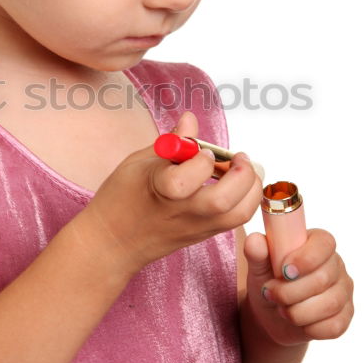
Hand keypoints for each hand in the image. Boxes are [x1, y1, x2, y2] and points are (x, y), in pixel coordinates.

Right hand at [82, 110, 260, 275]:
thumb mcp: (139, 162)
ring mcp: (195, 227)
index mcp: (159, 190)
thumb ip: (172, 142)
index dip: (202, 158)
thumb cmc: (121, 198)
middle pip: (223, 201)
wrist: (113, 243)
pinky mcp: (204, 235)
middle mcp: (182, 212)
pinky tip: (236, 183)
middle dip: (241, 175)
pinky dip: (245, 199)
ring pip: (238, 214)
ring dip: (251, 189)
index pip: (187, 178)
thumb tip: (190, 120)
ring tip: (244, 170)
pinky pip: (235, 219)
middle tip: (240, 157)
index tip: (202, 149)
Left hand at [243, 228, 353, 345]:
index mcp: (318, 244)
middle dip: (290, 292)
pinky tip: (298, 323)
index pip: (324, 243)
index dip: (305, 258)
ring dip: (298, 312)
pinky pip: (334, 326)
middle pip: (323, 278)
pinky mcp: (345, 316)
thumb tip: (254, 241)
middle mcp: (336, 265)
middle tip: (269, 293)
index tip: (283, 271)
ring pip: (330, 304)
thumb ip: (257, 253)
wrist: (271, 315)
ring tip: (281, 309)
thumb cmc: (268, 282)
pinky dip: (310, 328)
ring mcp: (343, 291)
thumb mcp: (258, 268)